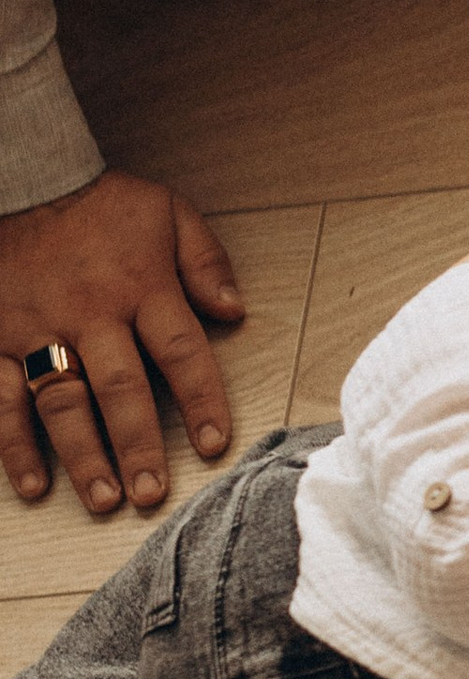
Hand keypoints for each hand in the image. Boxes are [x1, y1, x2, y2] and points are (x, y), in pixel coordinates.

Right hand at [0, 170, 243, 516]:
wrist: (19, 177)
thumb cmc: (98, 202)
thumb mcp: (165, 211)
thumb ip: (204, 260)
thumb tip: (235, 310)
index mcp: (140, 286)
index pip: (181, 352)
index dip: (201, 401)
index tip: (215, 445)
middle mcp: (89, 314)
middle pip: (120, 389)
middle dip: (138, 445)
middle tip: (152, 494)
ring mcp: (37, 329)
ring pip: (61, 402)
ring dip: (83, 455)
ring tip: (104, 500)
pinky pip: (1, 398)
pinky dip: (13, 445)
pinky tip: (32, 484)